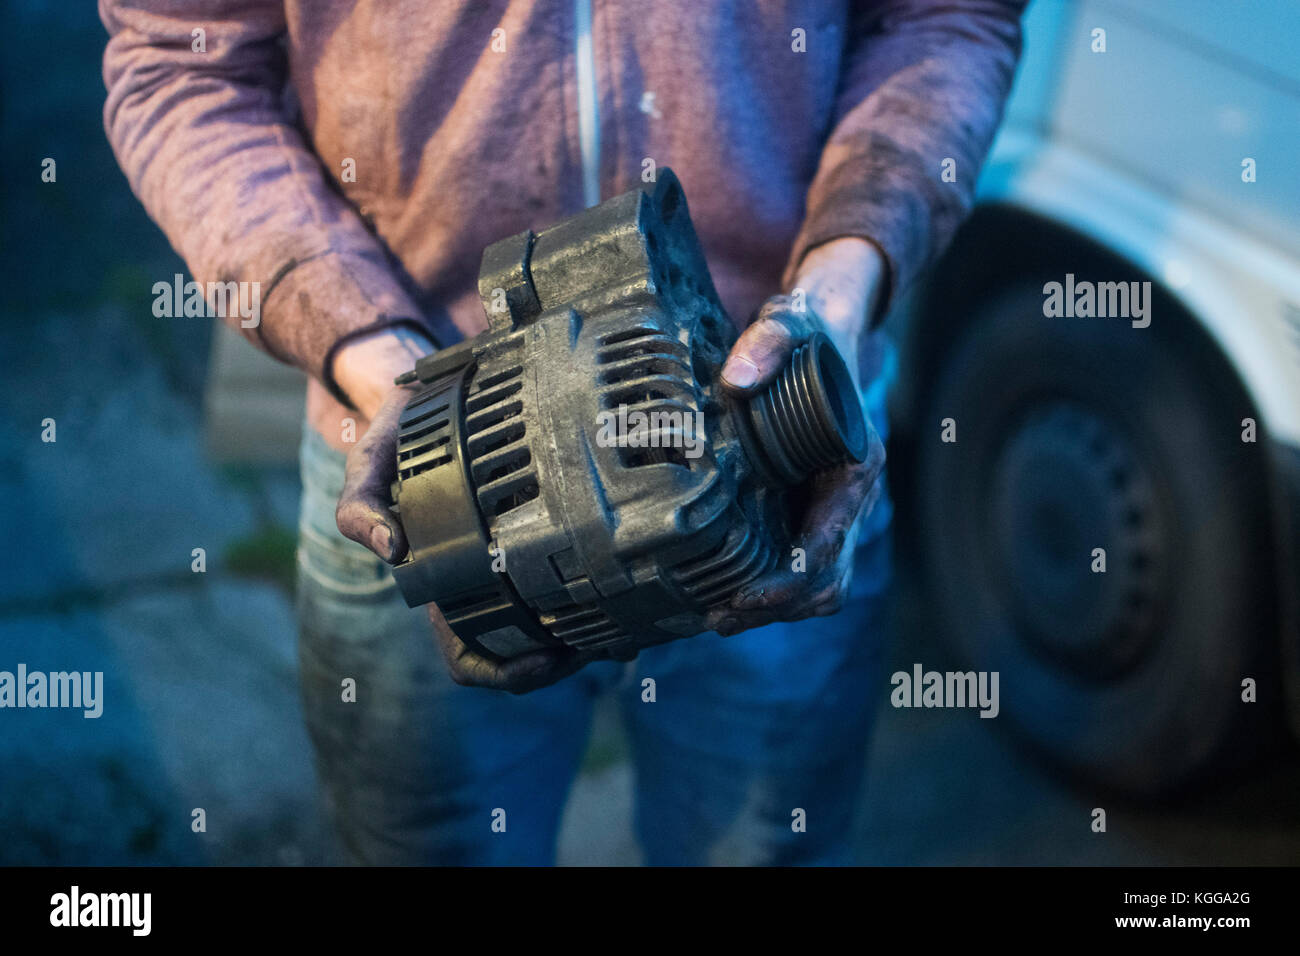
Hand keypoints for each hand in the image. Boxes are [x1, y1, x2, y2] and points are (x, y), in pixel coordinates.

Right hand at [332, 340, 599, 693]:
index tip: (544, 658)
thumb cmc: (398, 436)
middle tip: (602, 643)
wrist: (432, 393)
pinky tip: (635, 579)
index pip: (468, 657)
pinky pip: (583, 573)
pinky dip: (610, 588)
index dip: (505, 672)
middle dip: (566, 660)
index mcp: (444, 584)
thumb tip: (391, 551)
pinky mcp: (550, 527)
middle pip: (528, 651)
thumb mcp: (368, 463)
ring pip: (563, 622)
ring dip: (596, 632)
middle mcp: (486, 581)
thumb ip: (359, 506)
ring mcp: (520, 558)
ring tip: (630, 622)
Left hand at [705, 237, 887, 635]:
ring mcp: (831, 507)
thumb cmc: (809, 332)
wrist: (824, 329)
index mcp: (857, 461)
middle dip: (779, 606)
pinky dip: (770, 588)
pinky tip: (724, 589)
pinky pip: (799, 565)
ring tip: (718, 616)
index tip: (747, 594)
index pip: (831, 541)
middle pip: (828, 578)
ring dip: (775, 607)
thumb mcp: (788, 325)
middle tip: (721, 617)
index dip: (792, 577)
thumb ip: (766, 347)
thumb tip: (736, 381)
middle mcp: (850, 494)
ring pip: (819, 583)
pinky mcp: (807, 509)